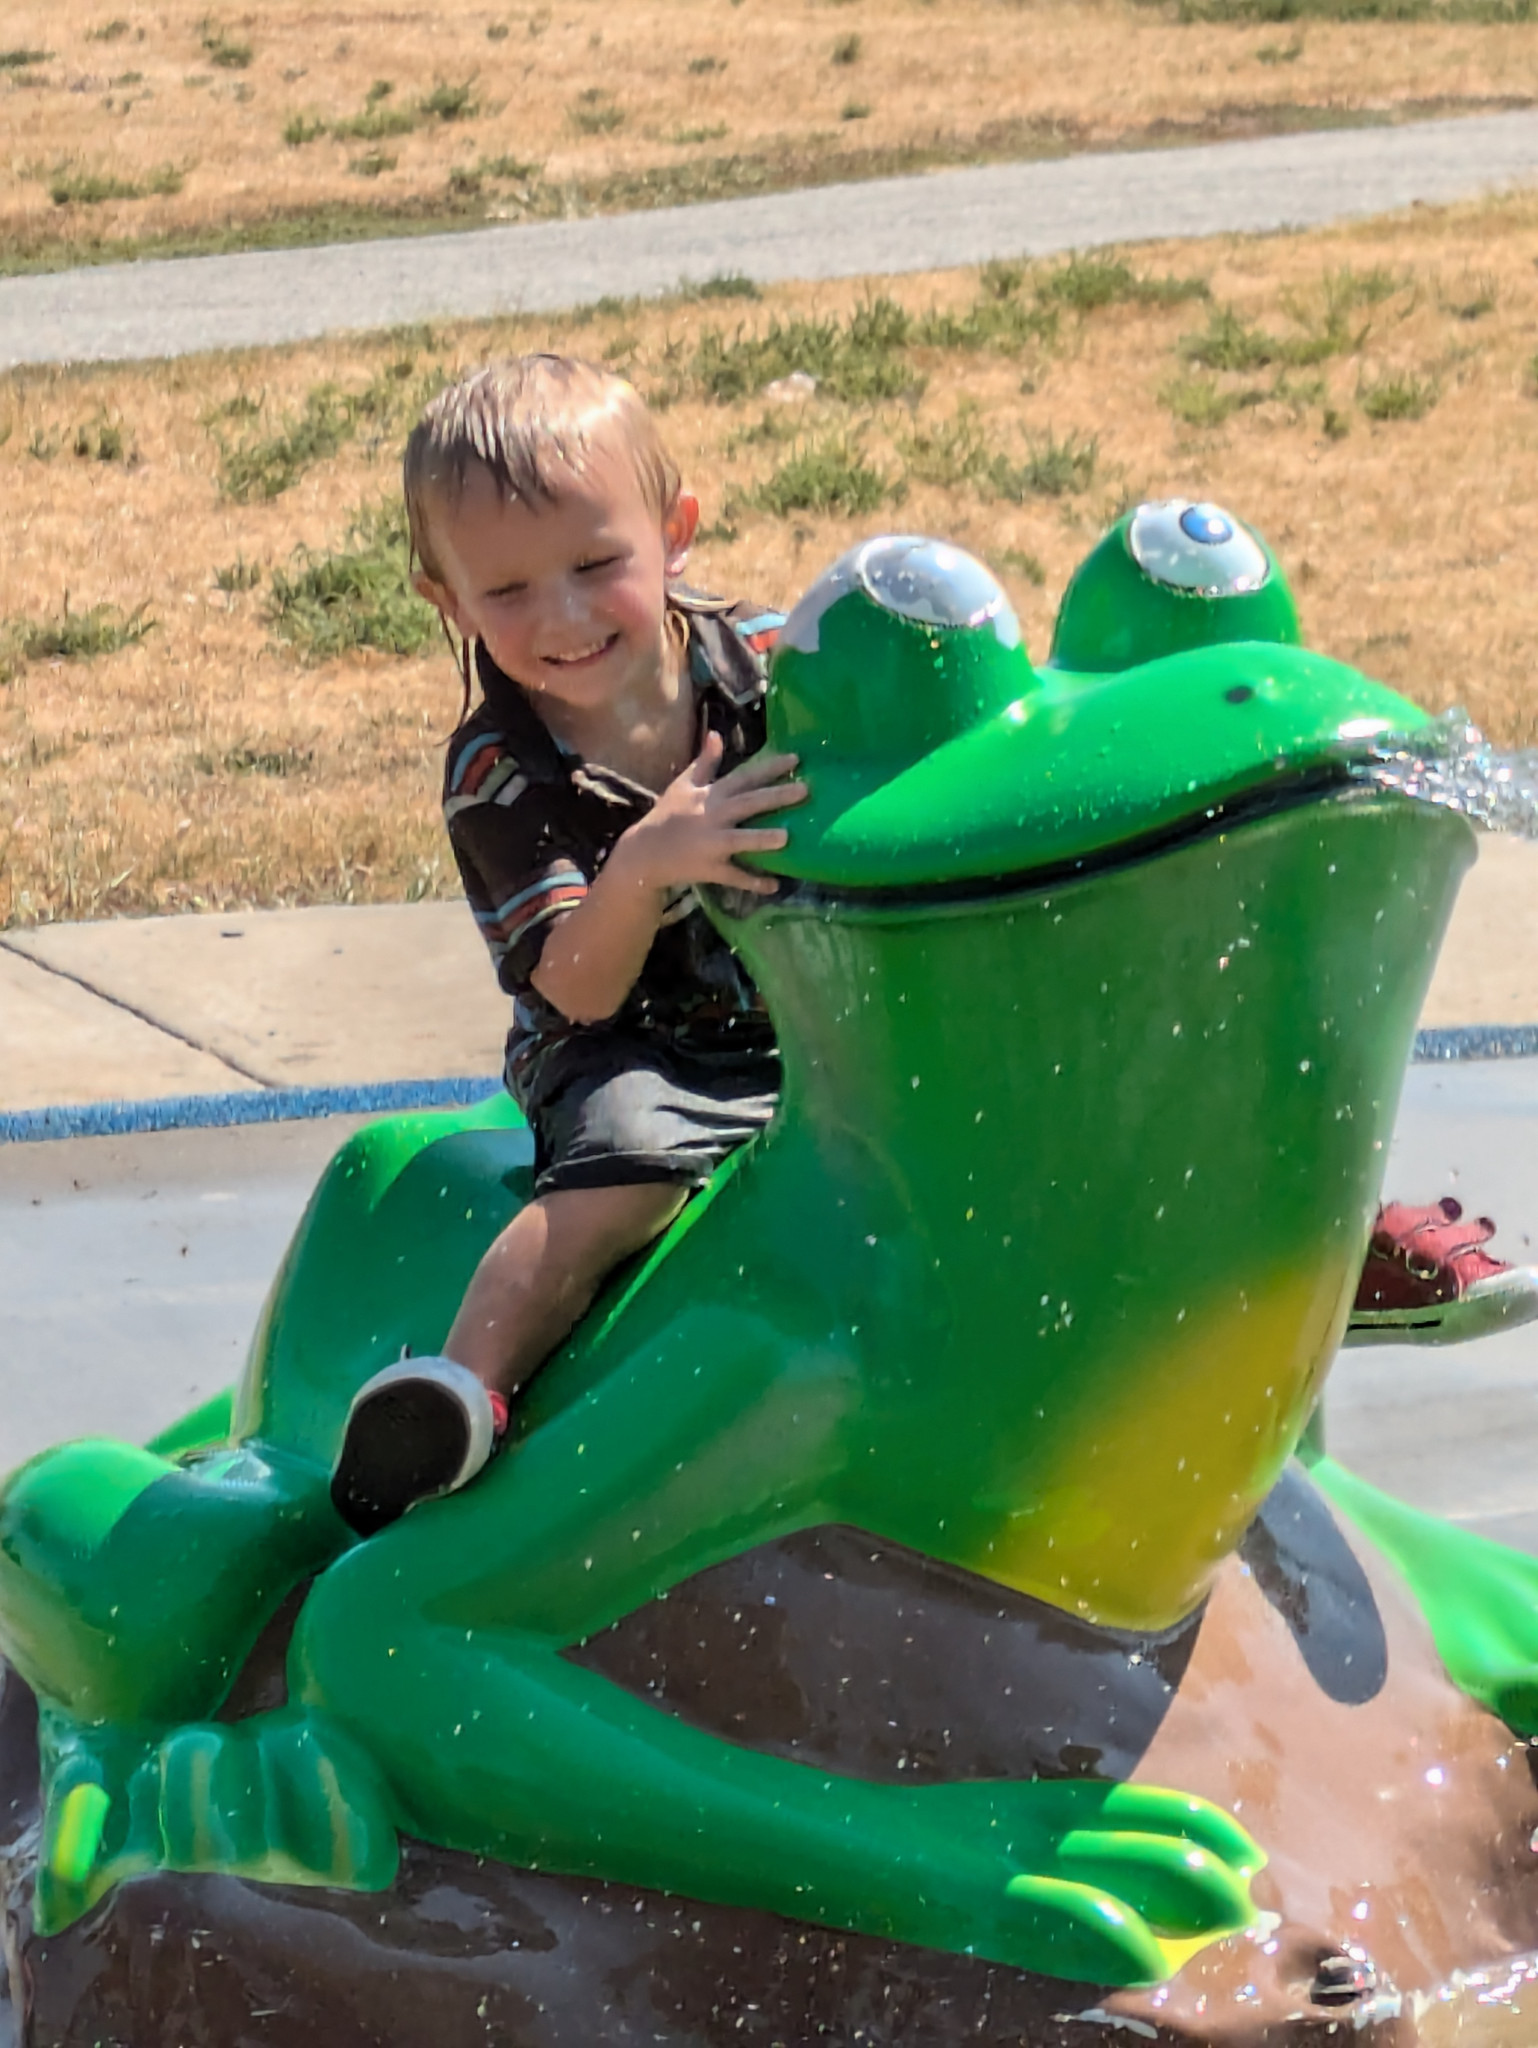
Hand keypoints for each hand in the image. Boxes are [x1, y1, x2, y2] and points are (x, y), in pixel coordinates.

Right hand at [616, 730, 805, 898]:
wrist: (644, 853)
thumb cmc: (667, 816)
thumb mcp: (683, 785)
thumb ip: (705, 762)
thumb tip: (716, 734)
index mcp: (710, 795)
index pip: (744, 777)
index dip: (769, 767)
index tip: (796, 759)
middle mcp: (713, 817)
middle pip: (748, 804)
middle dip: (776, 797)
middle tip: (805, 790)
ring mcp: (711, 844)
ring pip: (740, 841)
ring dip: (761, 839)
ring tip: (787, 838)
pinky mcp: (710, 869)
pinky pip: (734, 876)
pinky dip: (753, 882)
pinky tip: (774, 886)